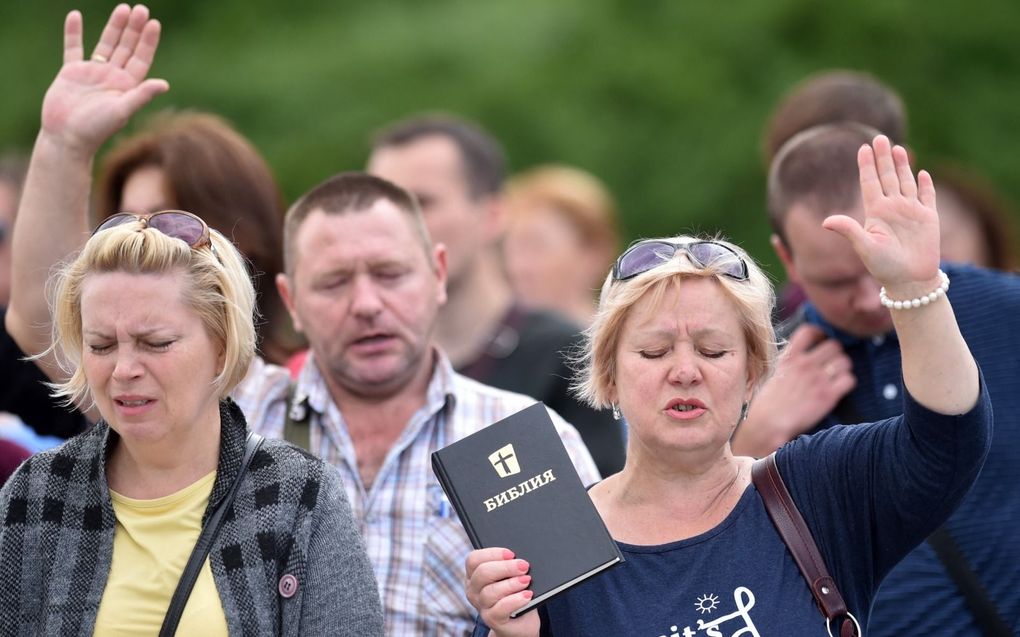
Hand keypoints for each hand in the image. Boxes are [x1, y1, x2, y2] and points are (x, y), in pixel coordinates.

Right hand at [41, 5, 167, 156]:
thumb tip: (164, 84)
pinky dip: (74, 32)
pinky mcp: (71, 72)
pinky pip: (73, 48)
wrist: (66, 138)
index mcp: (127, 86)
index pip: (141, 58)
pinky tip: (75, 16)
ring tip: (123, 8)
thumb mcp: (122, 110)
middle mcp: (112, 77)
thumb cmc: (96, 129)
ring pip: (106, 45)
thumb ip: (141, 95)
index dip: (147, 41)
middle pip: (127, 47)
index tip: (153, 23)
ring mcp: (92, 73)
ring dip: (114, 27)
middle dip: (134, 29)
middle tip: (141, 8)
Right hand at [465, 548, 539, 636]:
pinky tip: (527, 595)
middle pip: (482, 573)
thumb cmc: (515, 593)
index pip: (474, 559)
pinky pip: (501, 608)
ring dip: (511, 584)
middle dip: (505, 567)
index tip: (511, 554)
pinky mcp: (491, 619)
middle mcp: (473, 590)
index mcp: (473, 575)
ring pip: (490, 591)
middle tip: (524, 566)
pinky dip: (516, 600)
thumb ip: (509, 566)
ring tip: (527, 580)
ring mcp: (481, 606)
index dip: (492, 554)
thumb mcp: (509, 576)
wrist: (520, 621)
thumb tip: (519, 559)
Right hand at [733, 324, 854, 455]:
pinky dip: (846, 383)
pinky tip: (839, 388)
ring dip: (843, 368)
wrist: (768, 424)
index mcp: (790, 357)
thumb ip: (790, 361)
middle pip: (834, 345)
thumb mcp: (774, 373)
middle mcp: (805, 364)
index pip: (810, 331)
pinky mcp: (828, 396)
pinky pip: (849, 380)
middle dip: (835, 353)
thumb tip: (803, 354)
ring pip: (845, 361)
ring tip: (836, 376)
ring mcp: (818, 379)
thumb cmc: (767, 402)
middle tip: (831, 363)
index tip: (821, 341)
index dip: (820, 334)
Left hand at [823, 135, 940, 292]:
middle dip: (883, 158)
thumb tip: (826, 220)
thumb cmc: (884, 267)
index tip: (862, 147)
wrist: (910, 281)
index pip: (869, 183)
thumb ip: (849, 230)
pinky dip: (925, 184)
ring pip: (906, 182)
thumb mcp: (865, 247)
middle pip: (887, 177)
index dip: (866, 165)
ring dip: (902, 165)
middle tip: (879, 138)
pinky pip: (927, 196)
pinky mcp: (929, 218)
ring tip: (897, 148)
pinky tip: (922, 172)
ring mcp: (911, 212)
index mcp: (876, 212)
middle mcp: (892, 208)